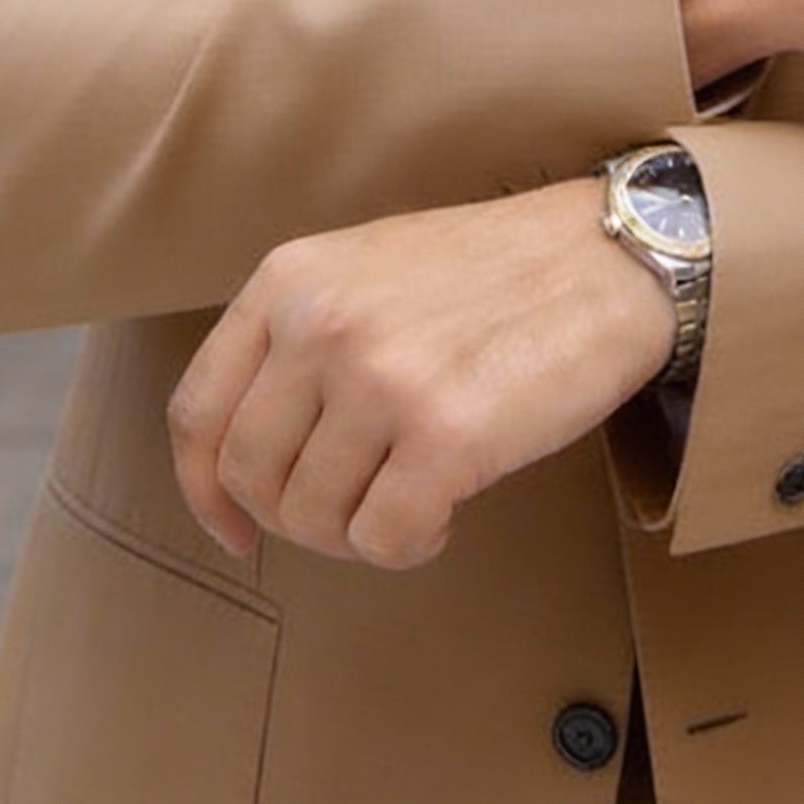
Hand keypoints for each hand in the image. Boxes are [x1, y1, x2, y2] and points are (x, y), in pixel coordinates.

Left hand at [168, 177, 674, 570]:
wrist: (606, 257)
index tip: (232, 528)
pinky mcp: (446, 435)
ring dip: (356, 533)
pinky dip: (410, 545)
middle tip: (352, 513)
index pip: (197, 411)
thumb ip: (301, 339)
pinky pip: (384, 539)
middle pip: (250, 476)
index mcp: (290, 280)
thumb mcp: (368, 269)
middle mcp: (321, 325)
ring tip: (410, 499)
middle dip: (294, 519)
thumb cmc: (494, 272)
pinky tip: (446, 512)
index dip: (203, 490)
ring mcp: (381, 379)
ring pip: (313, 517)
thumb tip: (254, 463)